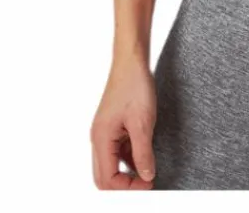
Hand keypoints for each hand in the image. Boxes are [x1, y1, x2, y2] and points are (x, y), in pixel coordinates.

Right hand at [90, 58, 157, 188]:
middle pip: (105, 176)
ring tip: (149, 169)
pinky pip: (118, 151)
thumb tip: (146, 177)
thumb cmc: (134, 86)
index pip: (107, 179)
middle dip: (124, 185)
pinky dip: (130, 157)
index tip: (148, 184)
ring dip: (128, 171)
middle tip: (147, 183)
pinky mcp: (113, 127)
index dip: (127, 188)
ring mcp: (105, 132)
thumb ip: (143, 153)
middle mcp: (99, 138)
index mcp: (101, 139)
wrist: (132, 61)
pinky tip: (145, 154)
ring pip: (112, 164)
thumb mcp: (143, 122)